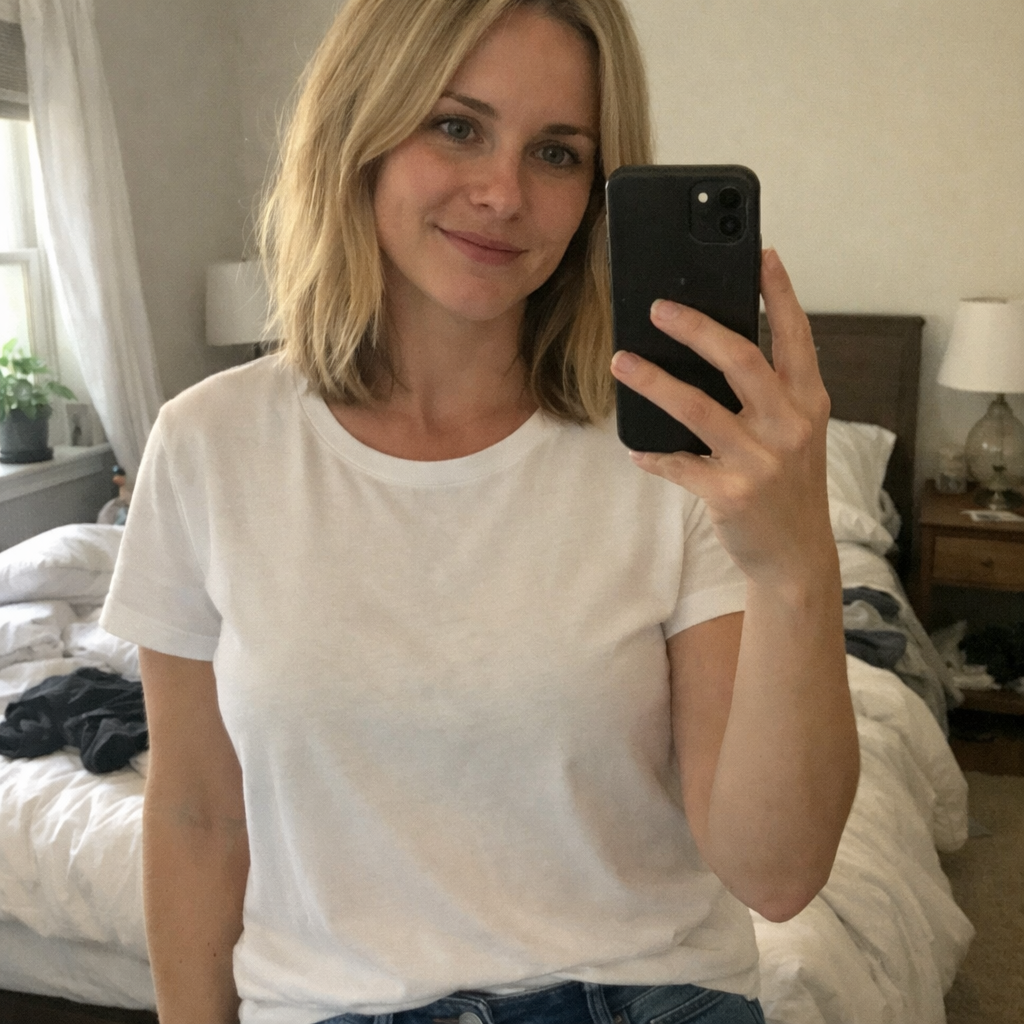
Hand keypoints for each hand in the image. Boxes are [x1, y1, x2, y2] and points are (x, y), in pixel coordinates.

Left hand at [609, 248, 834, 587]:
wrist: (796, 557)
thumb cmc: (788, 486)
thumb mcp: (794, 434)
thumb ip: (768, 394)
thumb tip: (709, 348)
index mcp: (808, 402)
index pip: (796, 335)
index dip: (779, 292)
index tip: (761, 252)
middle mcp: (790, 425)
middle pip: (740, 359)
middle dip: (696, 328)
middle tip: (656, 308)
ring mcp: (761, 461)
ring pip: (697, 408)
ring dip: (653, 382)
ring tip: (619, 361)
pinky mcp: (731, 493)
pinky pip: (679, 464)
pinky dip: (654, 454)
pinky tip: (636, 448)